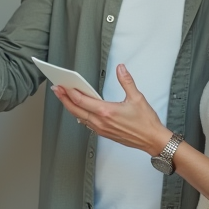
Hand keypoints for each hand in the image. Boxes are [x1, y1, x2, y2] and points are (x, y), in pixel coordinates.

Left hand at [51, 64, 172, 155]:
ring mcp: (101, 129)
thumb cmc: (146, 122)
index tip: (62, 85)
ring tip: (65, 98)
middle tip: (56, 89)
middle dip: (64, 99)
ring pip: (80, 117)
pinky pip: (87, 124)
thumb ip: (126, 81)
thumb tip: (121, 68)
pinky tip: (79, 110)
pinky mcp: (104, 133)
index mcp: (107, 112)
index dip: (69, 92)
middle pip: (76, 109)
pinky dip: (80, 115)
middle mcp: (101, 122)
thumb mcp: (137, 98)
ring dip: (71, 107)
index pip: (82, 101)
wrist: (151, 140)